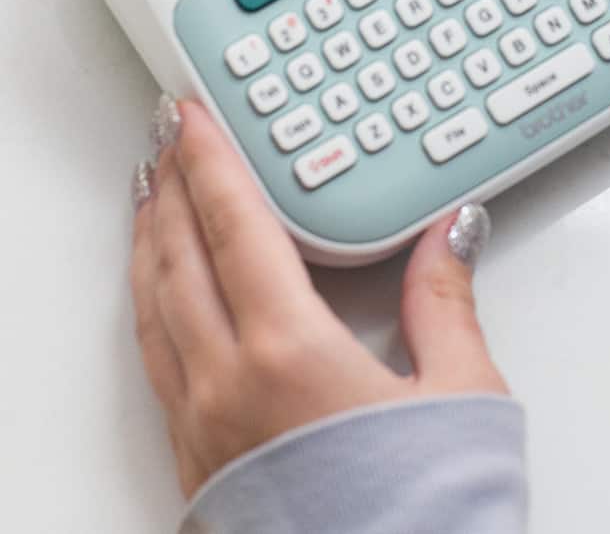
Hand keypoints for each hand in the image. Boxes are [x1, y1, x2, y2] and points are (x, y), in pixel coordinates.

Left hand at [130, 96, 504, 498]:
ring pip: (153, 308)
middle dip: (169, 186)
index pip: (232, 225)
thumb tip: (451, 234)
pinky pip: (153, 360)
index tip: (189, 116)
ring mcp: (202, 429)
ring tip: (148, 199)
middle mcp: (227, 385)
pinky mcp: (195, 468)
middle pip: (179, 257)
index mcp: (287, 352)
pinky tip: (156, 295)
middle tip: (164, 137)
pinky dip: (148, 304)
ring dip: (148, 241)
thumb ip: (446, 302)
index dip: (208, 160)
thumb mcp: (461, 399)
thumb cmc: (427, 524)